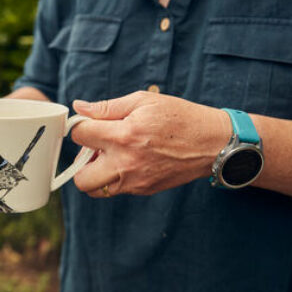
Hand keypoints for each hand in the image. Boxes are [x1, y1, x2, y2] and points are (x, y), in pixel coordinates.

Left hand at [70, 89, 228, 196]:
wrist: (213, 143)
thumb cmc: (180, 117)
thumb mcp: (143, 101)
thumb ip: (107, 107)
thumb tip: (79, 108)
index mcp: (123, 135)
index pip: (79, 136)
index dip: (79, 127)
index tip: (86, 124)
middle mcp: (125, 163)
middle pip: (80, 177)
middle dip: (80, 161)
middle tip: (96, 147)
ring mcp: (135, 181)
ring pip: (95, 189)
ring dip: (94, 174)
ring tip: (109, 156)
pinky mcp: (144, 189)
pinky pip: (115, 189)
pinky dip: (113, 178)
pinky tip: (127, 161)